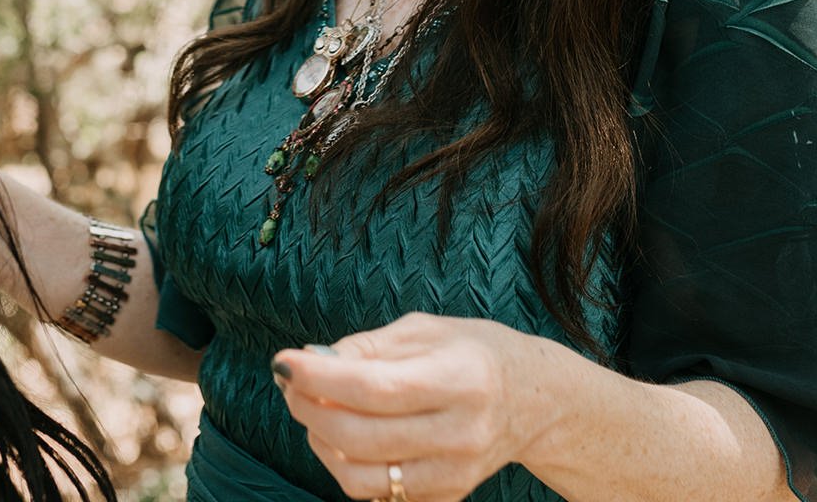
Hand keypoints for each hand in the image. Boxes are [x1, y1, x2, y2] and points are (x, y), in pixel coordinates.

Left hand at [272, 313, 554, 501]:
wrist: (532, 400)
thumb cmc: (472, 353)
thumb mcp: (425, 331)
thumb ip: (367, 348)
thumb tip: (310, 363)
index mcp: (459, 380)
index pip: (373, 388)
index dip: (318, 378)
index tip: (284, 362)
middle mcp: (461, 432)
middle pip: (359, 437)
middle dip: (310, 409)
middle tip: (292, 385)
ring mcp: (454, 473)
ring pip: (360, 477)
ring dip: (321, 444)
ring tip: (315, 411)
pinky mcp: (446, 497)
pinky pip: (377, 494)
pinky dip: (346, 466)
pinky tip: (343, 437)